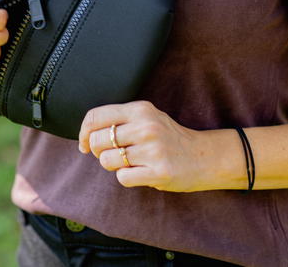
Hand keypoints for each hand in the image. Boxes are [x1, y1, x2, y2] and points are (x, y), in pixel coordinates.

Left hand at [78, 100, 209, 191]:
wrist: (204, 156)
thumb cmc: (170, 138)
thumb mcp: (148, 118)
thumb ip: (120, 121)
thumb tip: (85, 136)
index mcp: (140, 109)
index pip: (95, 116)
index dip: (83, 132)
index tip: (84, 143)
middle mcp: (146, 126)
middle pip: (97, 140)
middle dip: (98, 152)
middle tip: (113, 154)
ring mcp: (152, 149)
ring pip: (107, 161)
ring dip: (113, 166)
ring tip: (131, 162)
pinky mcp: (158, 172)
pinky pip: (122, 178)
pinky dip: (127, 178)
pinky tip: (141, 172)